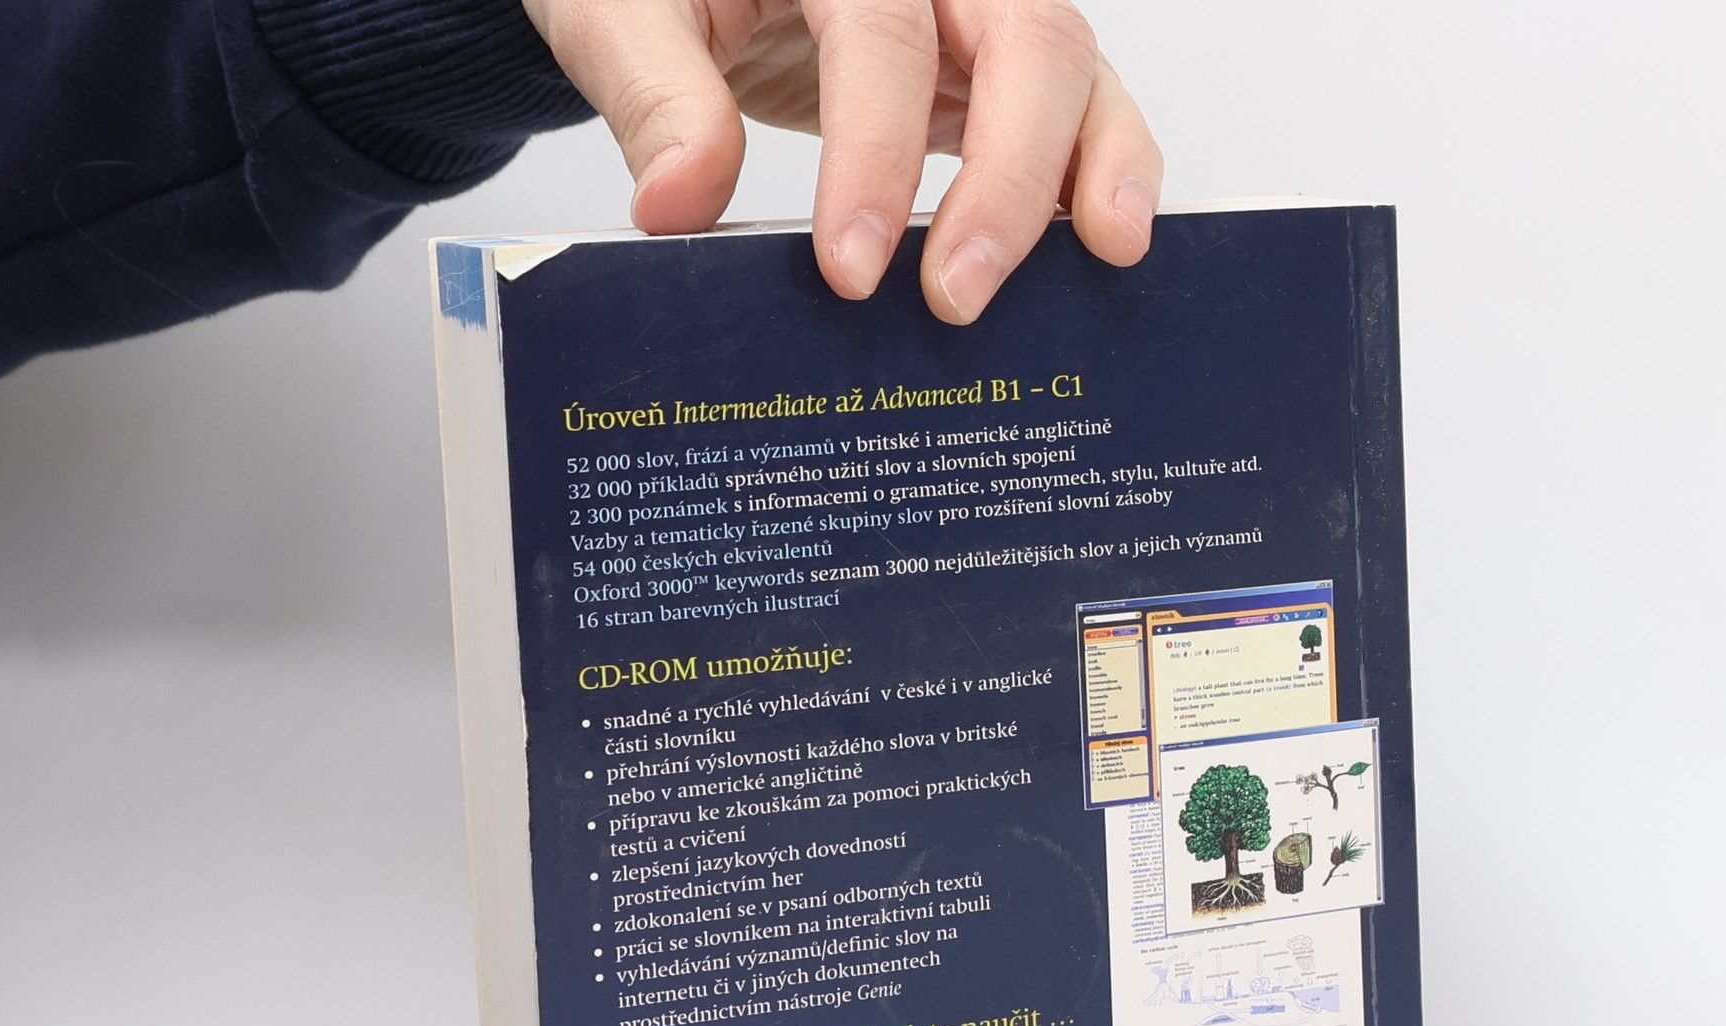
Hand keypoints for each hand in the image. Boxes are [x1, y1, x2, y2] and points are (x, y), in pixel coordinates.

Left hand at [520, 0, 1161, 322]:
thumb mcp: (621, 11)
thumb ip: (652, 92)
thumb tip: (678, 201)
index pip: (883, 35)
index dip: (875, 155)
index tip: (847, 269)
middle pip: (1023, 38)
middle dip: (1006, 178)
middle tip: (957, 297)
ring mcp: (980, 6)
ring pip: (1073, 64)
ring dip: (1091, 169)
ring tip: (1105, 256)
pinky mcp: (997, 63)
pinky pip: (1079, 104)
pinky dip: (1101, 170)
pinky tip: (1103, 245)